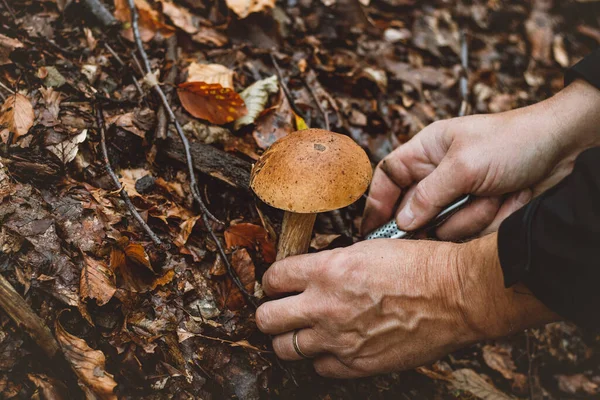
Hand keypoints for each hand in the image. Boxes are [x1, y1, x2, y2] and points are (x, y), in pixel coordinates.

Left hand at [256, 235, 556, 377]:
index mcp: (326, 270)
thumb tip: (313, 275)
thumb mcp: (368, 248)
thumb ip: (333, 264)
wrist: (455, 295)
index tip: (278, 284)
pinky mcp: (357, 364)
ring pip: (285, 349)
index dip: (271, 281)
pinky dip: (322, 359)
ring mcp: (338, 339)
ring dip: (290, 339)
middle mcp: (324, 306)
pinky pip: (320, 369)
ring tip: (302, 332)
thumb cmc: (419, 265)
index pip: (273, 278)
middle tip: (280, 310)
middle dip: (269, 313)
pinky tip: (333, 348)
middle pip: (266, 319)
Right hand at [362, 79, 599, 239]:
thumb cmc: (514, 141)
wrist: (566, 149)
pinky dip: (490, 221)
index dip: (377, 203)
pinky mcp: (480, 211)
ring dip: (472, 216)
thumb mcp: (465, 166)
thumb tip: (401, 222)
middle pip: (415, 210)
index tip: (371, 231)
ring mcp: (460, 196)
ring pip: (445, 226)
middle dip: (436, 216)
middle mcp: (438, 175)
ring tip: (496, 195)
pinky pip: (470, 231)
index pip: (388, 178)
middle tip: (453, 213)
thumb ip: (428, 195)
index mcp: (426, 151)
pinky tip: (508, 201)